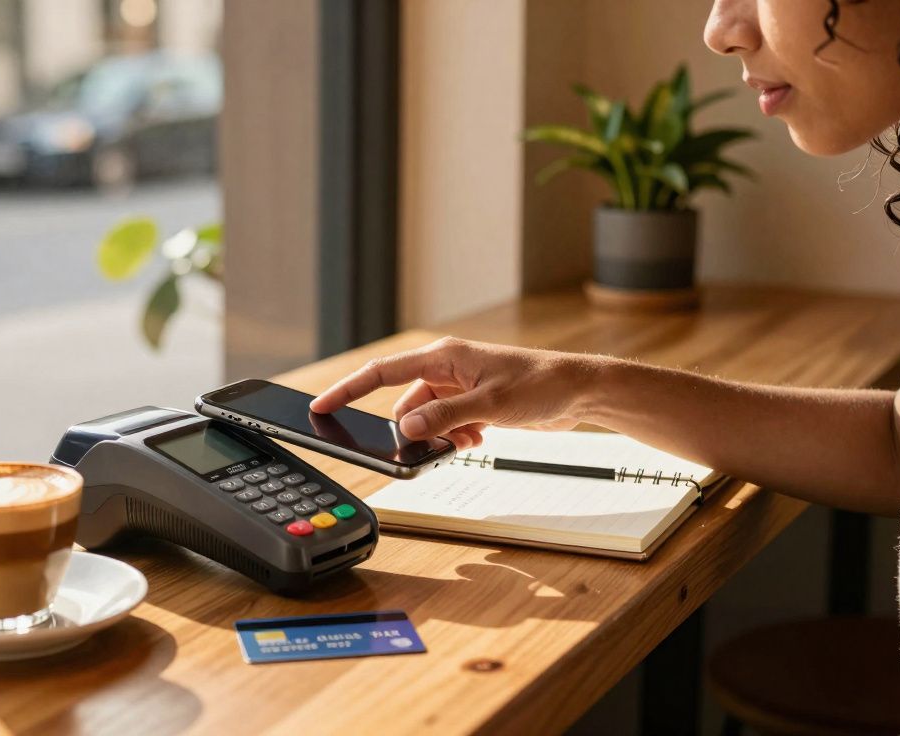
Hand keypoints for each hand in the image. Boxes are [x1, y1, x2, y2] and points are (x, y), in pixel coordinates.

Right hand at [309, 337, 606, 448]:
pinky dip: (455, 437)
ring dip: (439, 436)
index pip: (381, 372)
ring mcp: (457, 387)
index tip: (321, 406)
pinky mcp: (471, 403)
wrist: (578, 391)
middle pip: (404, 404)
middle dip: (415, 429)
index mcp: (442, 356)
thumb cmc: (541, 383)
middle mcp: (445, 368)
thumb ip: (444, 416)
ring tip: (470, 437)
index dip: (348, 390)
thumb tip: (405, 429)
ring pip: (425, 419)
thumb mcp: (490, 404)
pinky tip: (479, 437)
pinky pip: (444, 426)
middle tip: (439, 442)